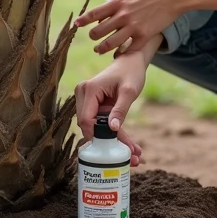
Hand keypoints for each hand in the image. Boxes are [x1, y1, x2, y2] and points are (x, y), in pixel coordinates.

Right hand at [74, 47, 155, 166]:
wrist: (131, 62)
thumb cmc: (131, 72)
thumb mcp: (129, 92)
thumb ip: (120, 110)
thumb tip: (112, 129)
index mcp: (89, 89)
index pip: (86, 119)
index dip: (97, 136)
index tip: (112, 149)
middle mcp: (83, 94)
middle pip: (90, 126)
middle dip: (107, 142)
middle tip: (130, 156)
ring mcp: (86, 99)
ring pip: (95, 127)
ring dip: (111, 141)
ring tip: (133, 153)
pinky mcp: (93, 104)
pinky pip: (99, 122)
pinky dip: (113, 133)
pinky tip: (129, 145)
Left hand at [75, 0, 184, 56]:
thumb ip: (118, 2)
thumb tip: (104, 12)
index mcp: (118, 1)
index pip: (94, 13)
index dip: (83, 21)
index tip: (77, 25)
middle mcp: (122, 15)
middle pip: (98, 32)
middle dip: (93, 37)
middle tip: (94, 39)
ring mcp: (133, 26)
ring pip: (109, 44)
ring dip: (102, 48)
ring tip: (99, 50)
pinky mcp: (144, 35)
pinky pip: (128, 49)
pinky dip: (122, 52)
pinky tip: (120, 54)